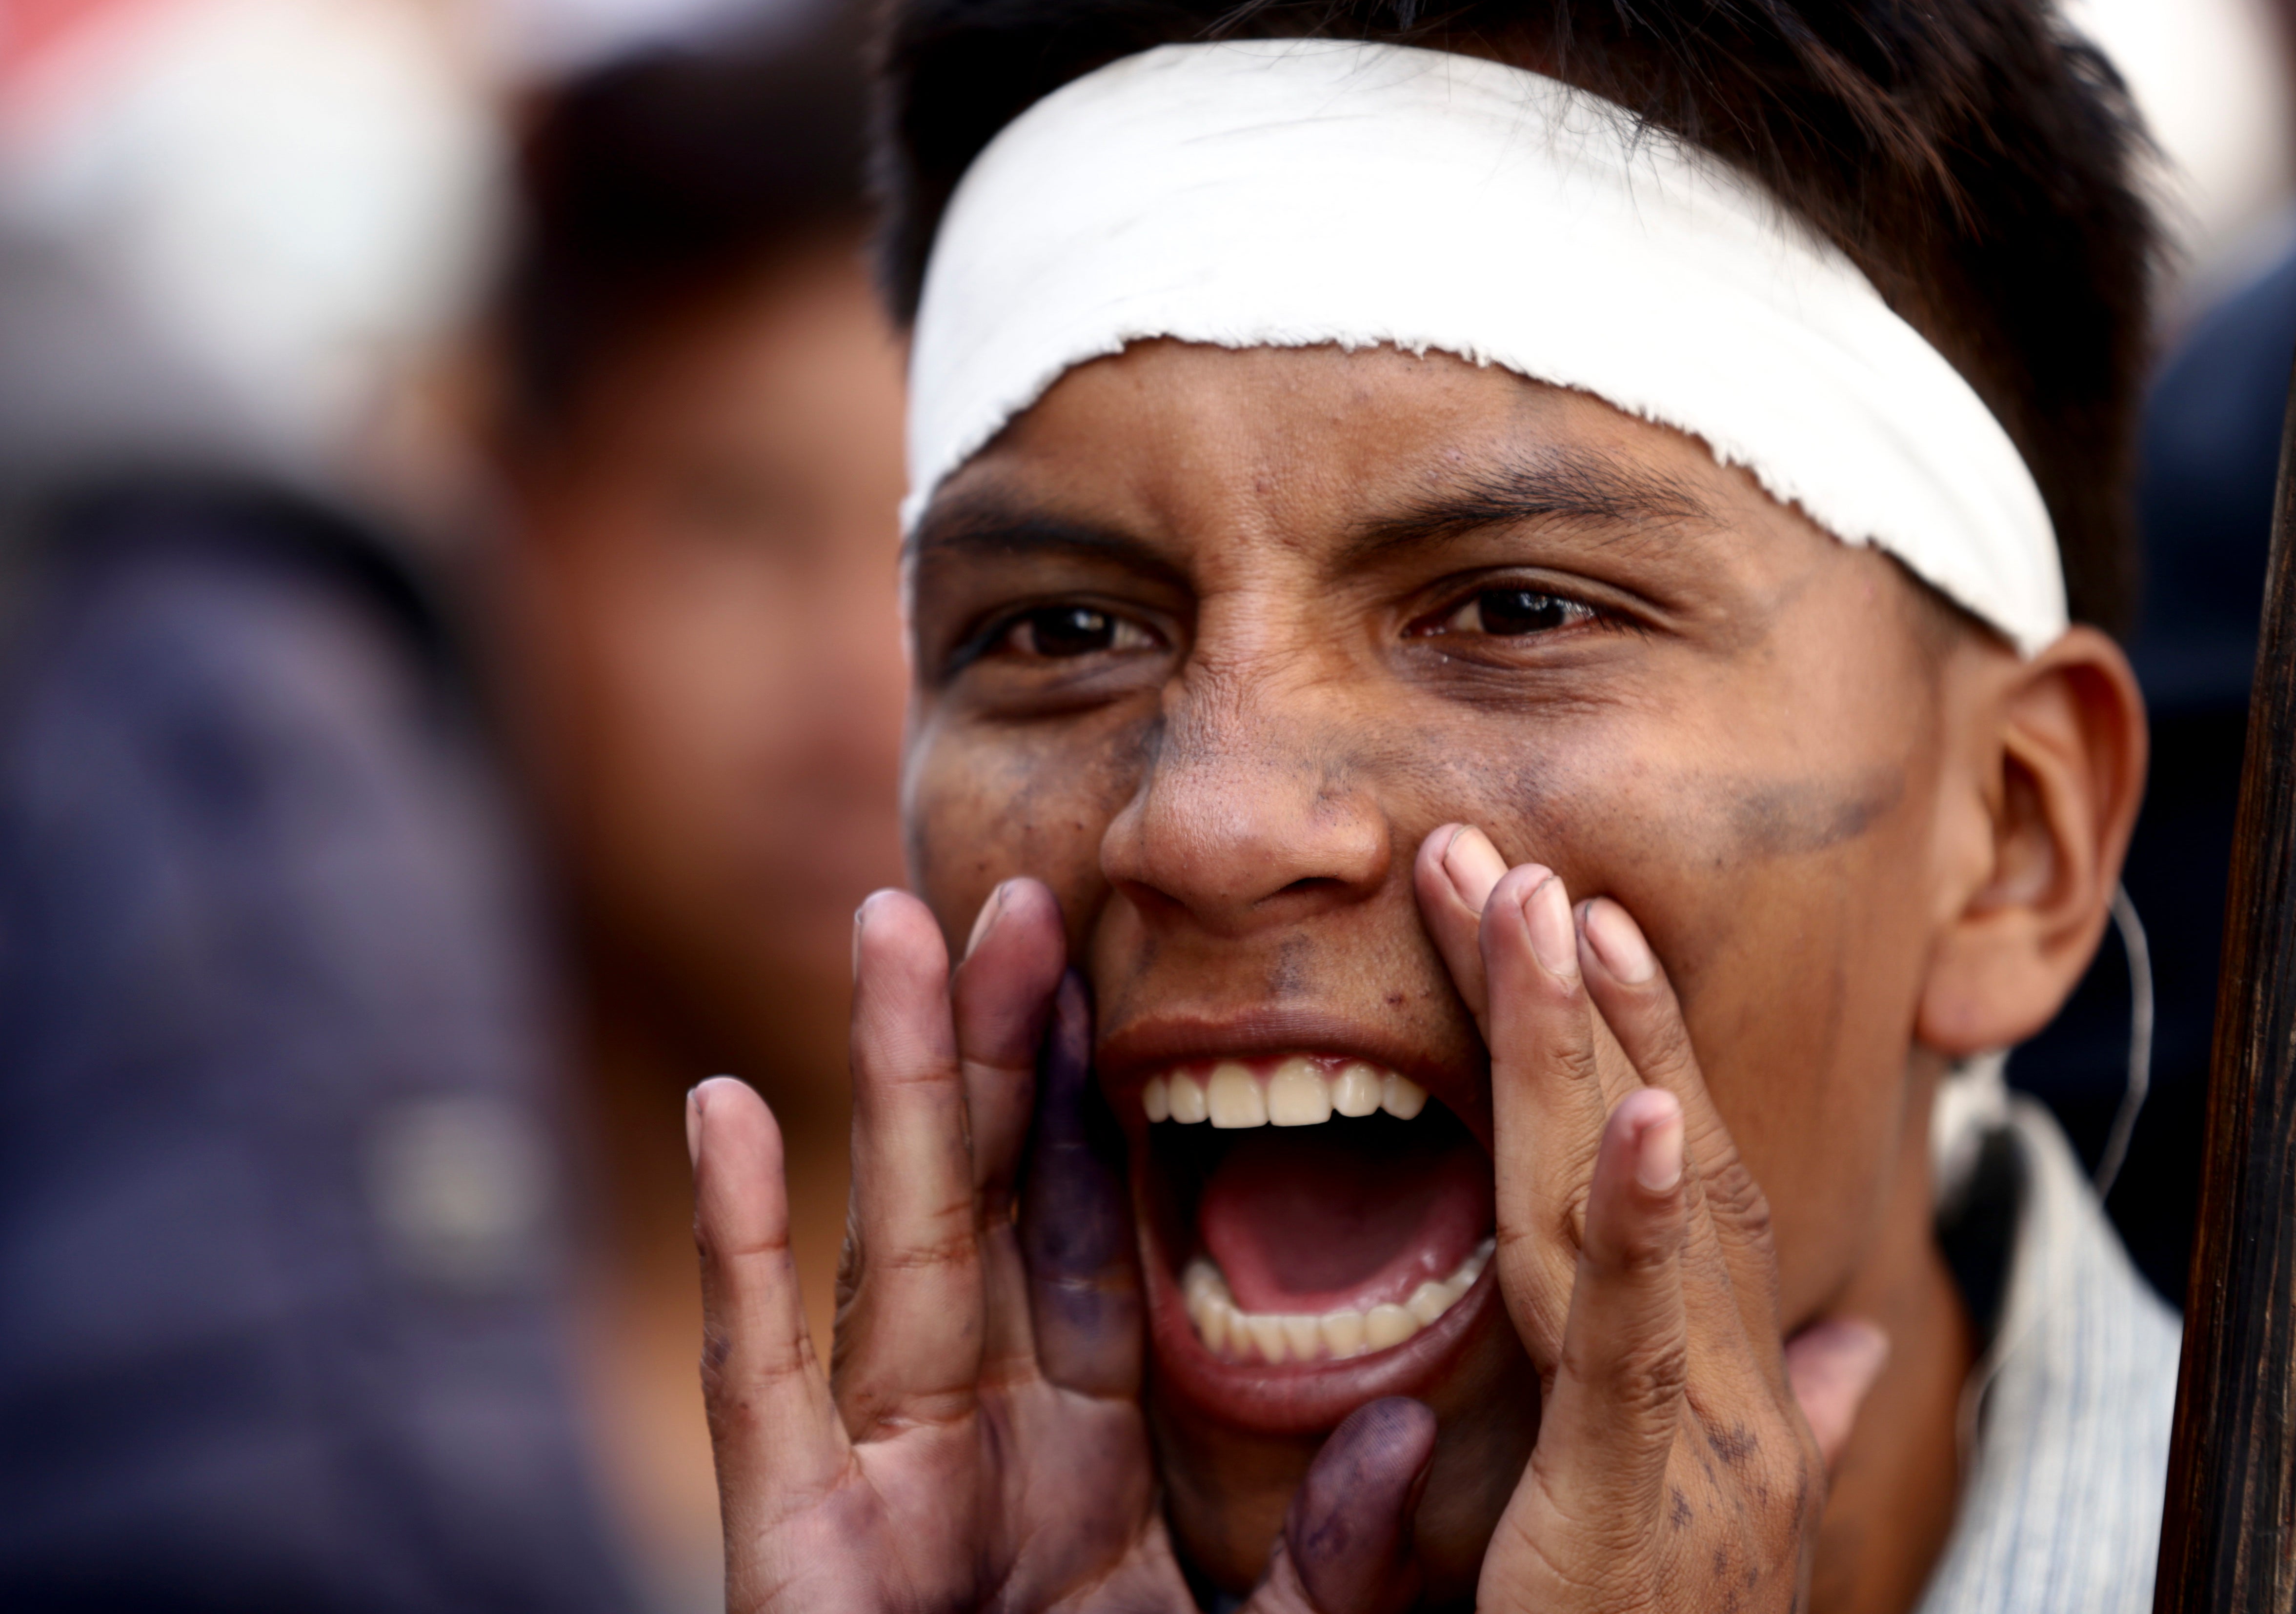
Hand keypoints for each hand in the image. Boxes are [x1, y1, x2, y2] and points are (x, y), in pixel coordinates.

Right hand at [688, 878, 1488, 1613]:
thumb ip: (1334, 1559)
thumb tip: (1417, 1426)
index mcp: (1086, 1461)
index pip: (1096, 1243)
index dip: (1104, 1107)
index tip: (1128, 972)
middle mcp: (975, 1447)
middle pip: (989, 1208)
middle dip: (997, 1051)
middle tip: (1015, 895)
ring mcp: (875, 1487)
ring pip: (886, 1247)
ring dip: (884, 1087)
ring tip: (890, 931)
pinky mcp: (791, 1549)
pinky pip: (764, 1380)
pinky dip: (743, 1247)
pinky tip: (731, 1113)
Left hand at [1281, 823, 1887, 1611]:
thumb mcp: (1693, 1521)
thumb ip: (1767, 1417)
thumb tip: (1854, 1349)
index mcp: (1724, 1385)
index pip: (1675, 1176)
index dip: (1635, 1040)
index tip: (1571, 918)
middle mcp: (1730, 1391)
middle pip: (1654, 1149)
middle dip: (1585, 997)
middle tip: (1504, 859)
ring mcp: (1705, 1437)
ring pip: (1643, 1207)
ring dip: (1597, 1048)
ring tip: (1549, 912)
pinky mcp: (1650, 1495)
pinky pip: (1636, 1340)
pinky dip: (1639, 1217)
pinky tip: (1633, 1113)